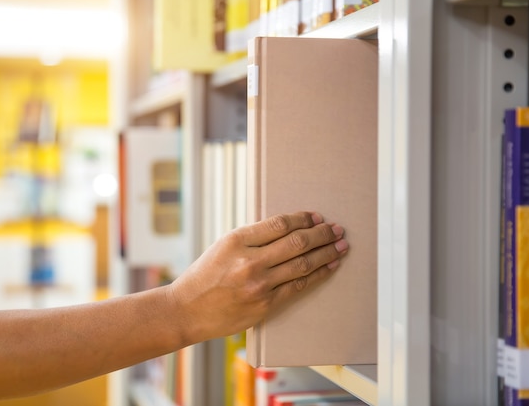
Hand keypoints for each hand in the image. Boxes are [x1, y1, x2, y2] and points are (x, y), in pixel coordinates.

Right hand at [168, 211, 348, 342]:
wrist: (187, 311)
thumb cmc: (204, 276)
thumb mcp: (223, 247)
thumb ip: (253, 239)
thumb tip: (289, 230)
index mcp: (237, 240)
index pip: (280, 224)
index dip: (303, 218)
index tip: (316, 216)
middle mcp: (250, 260)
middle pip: (297, 242)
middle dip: (322, 233)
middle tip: (337, 229)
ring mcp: (259, 284)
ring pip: (303, 264)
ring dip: (326, 252)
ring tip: (341, 245)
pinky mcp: (266, 304)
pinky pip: (298, 286)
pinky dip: (318, 274)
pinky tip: (329, 266)